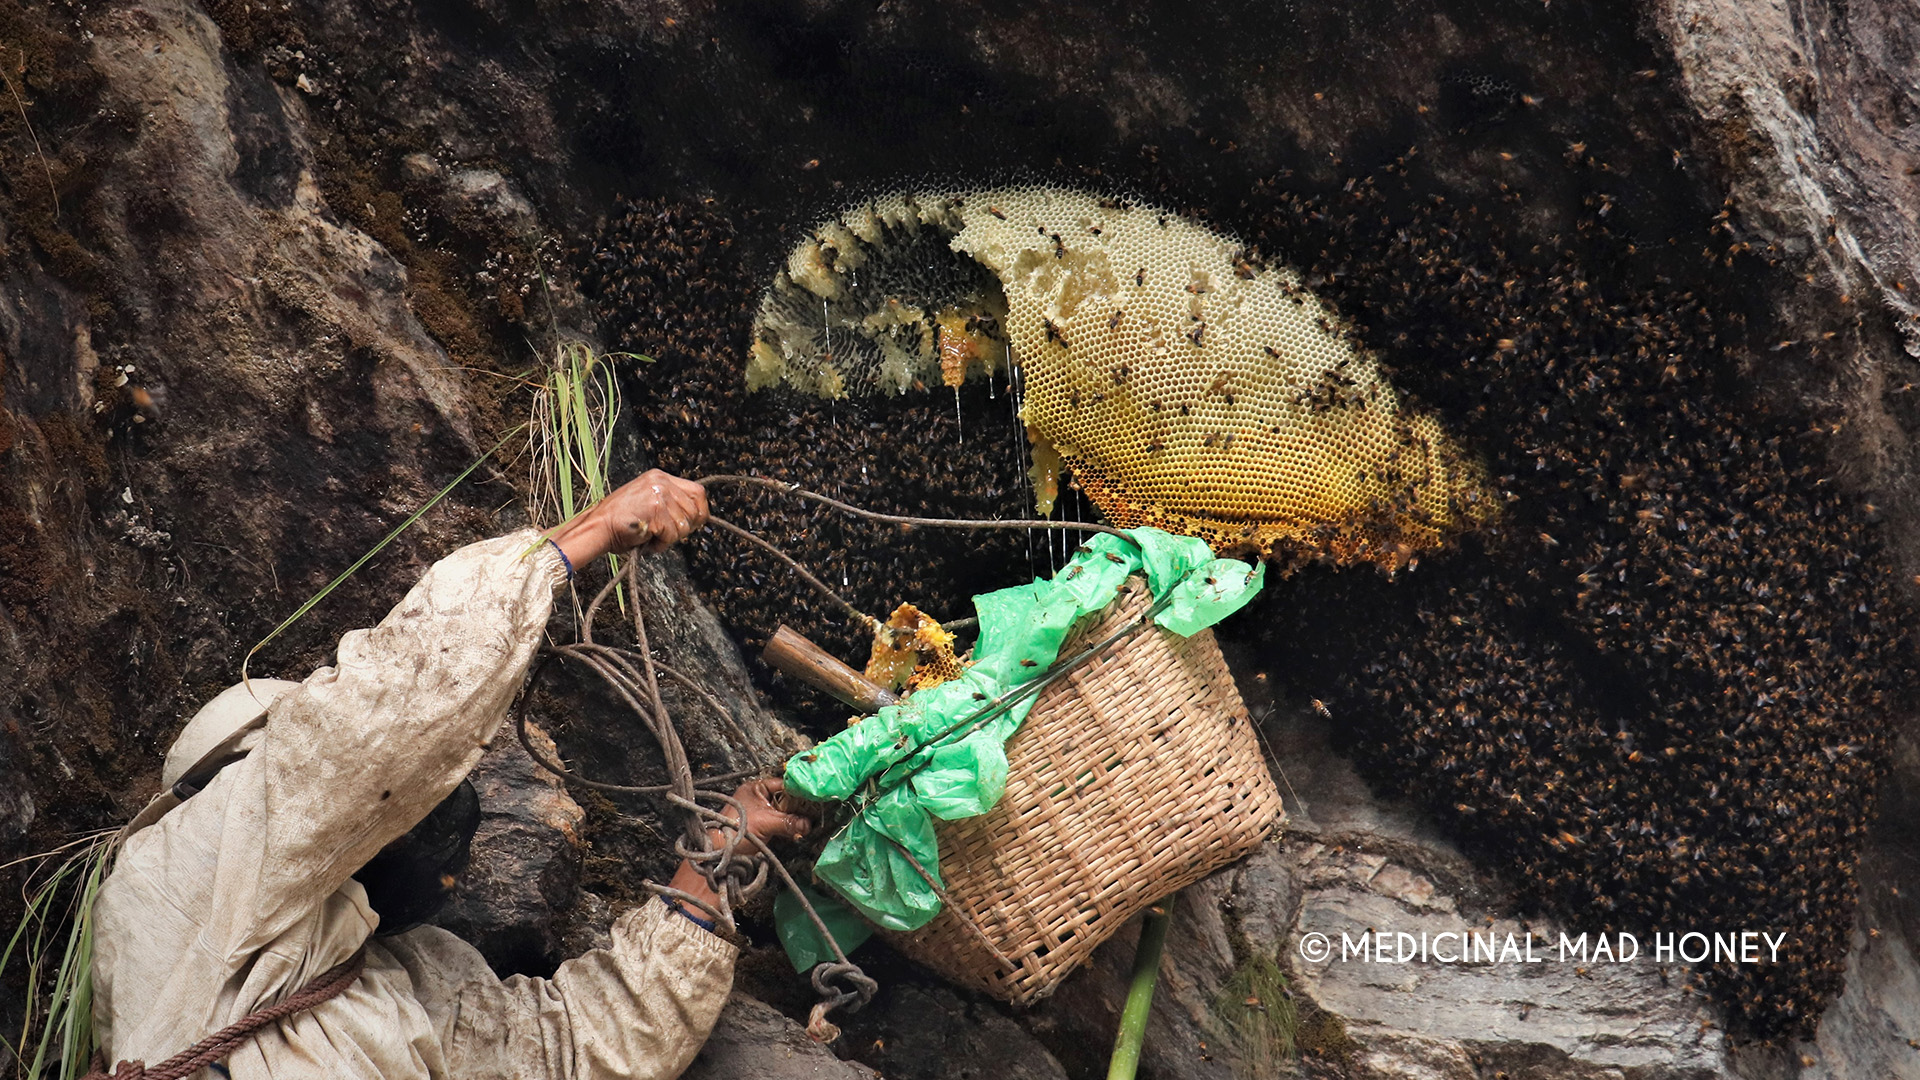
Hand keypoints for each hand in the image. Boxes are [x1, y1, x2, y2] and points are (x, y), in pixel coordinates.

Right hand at [554, 469, 708, 566]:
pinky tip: (646, 540)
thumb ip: (670, 503)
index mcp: (660, 477)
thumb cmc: (620, 522)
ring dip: (670, 538)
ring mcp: (659, 494)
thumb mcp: (648, 501)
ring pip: (684, 525)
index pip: (698, 492)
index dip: (699, 511)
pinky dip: (660, 544)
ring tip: (651, 536)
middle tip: (665, 534)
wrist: (598, 527)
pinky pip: (671, 535)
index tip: (693, 524)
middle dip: (684, 528)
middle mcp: (661, 482)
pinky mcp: (656, 510)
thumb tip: (696, 516)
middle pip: (695, 510)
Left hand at [665, 778, 810, 924]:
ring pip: (785, 812)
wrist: (720, 853)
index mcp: (756, 788)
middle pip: (786, 799)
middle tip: (816, 811)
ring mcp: (762, 813)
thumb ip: (788, 821)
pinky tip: (802, 830)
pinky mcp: (764, 827)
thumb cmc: (737, 830)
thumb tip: (809, 824)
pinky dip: (791, 827)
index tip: (814, 797)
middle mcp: (759, 798)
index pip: (783, 784)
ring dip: (796, 818)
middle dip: (800, 806)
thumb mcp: (765, 822)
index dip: (798, 790)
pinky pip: (782, 824)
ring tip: (812, 821)